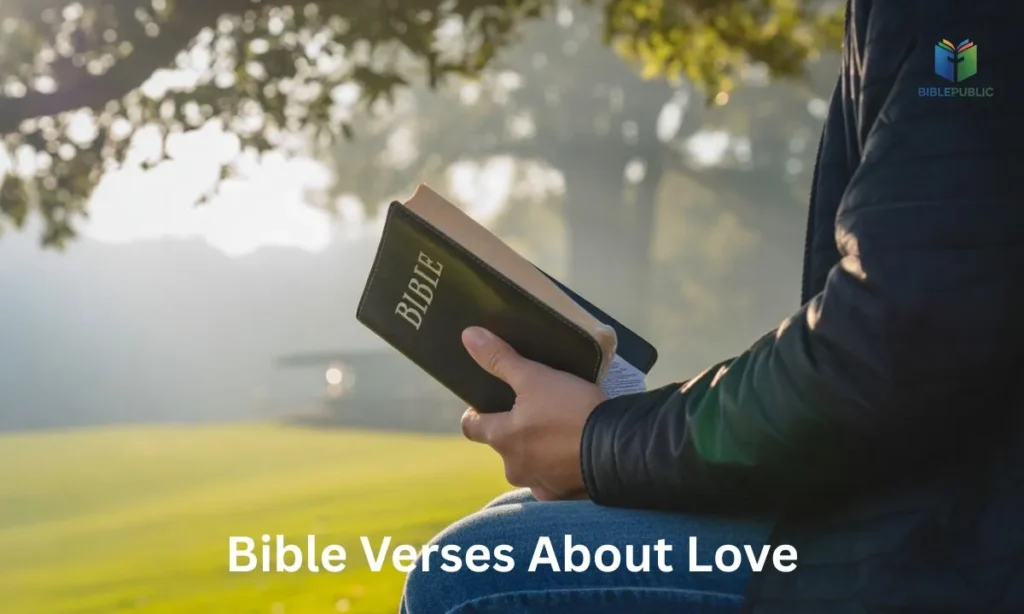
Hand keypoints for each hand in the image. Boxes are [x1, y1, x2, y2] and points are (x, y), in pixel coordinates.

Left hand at [459, 326, 607, 500]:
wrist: (617, 448)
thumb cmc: (571, 410)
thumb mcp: (535, 377)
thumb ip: (500, 359)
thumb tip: (469, 336)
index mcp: (502, 438)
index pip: (472, 426)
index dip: (476, 413)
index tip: (490, 402)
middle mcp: (514, 467)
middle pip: (504, 446)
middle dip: (516, 431)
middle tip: (538, 412)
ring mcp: (539, 484)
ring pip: (530, 465)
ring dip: (539, 452)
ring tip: (561, 432)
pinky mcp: (563, 497)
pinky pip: (554, 481)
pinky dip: (560, 470)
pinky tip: (576, 454)